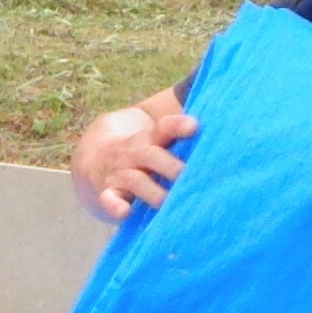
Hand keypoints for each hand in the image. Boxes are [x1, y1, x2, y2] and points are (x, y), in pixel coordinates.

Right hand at [70, 93, 192, 220]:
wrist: (93, 158)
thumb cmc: (142, 150)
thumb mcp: (157, 137)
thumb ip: (183, 130)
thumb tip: (218, 100)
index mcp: (149, 138)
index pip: (163, 128)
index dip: (177, 126)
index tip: (195, 126)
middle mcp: (134, 153)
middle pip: (151, 155)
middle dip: (170, 166)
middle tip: (189, 176)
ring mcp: (119, 173)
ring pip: (135, 180)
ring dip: (152, 191)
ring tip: (168, 202)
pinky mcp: (107, 193)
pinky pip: (109, 199)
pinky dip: (115, 206)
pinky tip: (124, 212)